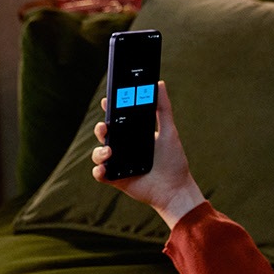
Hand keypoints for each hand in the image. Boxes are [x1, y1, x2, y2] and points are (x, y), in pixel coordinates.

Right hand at [91, 81, 205, 228]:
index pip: (118, 118)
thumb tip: (159, 84)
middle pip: (104, 133)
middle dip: (101, 128)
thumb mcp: (169, 131)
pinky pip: (100, 173)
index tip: (107, 100)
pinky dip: (99, 170)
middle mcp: (123, 147)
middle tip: (106, 126)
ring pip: (99, 153)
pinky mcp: (115, 179)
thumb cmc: (173, 161)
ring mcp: (118, 163)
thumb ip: (163, 108)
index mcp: (134, 135)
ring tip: (110, 151)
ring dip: (99, 150)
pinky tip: (104, 168)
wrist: (175, 189)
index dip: (110, 109)